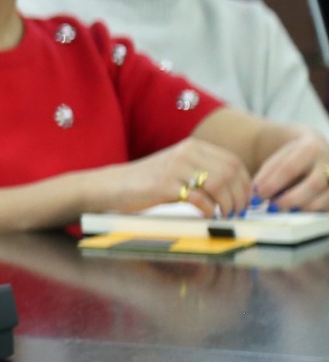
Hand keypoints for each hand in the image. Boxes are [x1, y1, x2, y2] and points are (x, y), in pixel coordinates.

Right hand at [104, 138, 251, 217]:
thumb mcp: (180, 168)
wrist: (115, 185)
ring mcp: (175, 168)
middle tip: (237, 212)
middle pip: (229, 173)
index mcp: (193, 147)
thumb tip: (238, 191)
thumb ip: (204, 172)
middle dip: (239, 196)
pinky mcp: (165, 185)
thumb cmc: (150, 182)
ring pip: (218, 183)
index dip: (245, 184)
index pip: (233, 162)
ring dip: (227, 204)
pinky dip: (209, 209)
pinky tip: (207, 215)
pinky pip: (198, 198)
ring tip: (224, 215)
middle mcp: (186, 153)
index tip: (246, 200)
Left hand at [250, 130, 328, 211]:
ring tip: (282, 211)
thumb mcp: (277, 158)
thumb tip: (256, 195)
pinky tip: (294, 213)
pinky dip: (309, 213)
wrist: (315, 151)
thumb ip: (266, 175)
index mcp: (310, 148)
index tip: (258, 195)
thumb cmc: (292, 157)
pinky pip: (325, 208)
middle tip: (272, 207)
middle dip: (290, 199)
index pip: (290, 168)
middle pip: (313, 185)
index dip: (272, 184)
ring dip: (300, 208)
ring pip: (324, 199)